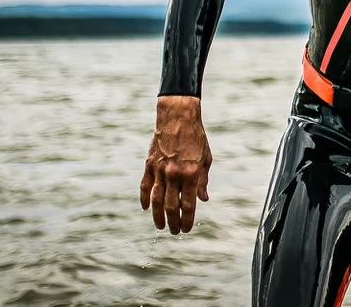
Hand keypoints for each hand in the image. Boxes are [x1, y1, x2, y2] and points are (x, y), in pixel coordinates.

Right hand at [140, 95, 212, 233]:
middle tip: (175, 232)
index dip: (188, 219)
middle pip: (171, 206)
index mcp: (191, 174)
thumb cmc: (196, 138)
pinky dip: (145, 198)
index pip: (188, 204)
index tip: (187, 229)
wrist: (178, 118)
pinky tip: (146, 208)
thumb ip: (202, 181)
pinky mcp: (149, 164)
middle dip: (173, 222)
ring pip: (156, 200)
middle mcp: (174, 174)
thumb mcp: (206, 159)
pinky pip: (145, 186)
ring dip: (158, 216)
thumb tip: (203, 200)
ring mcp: (160, 170)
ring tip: (160, 226)